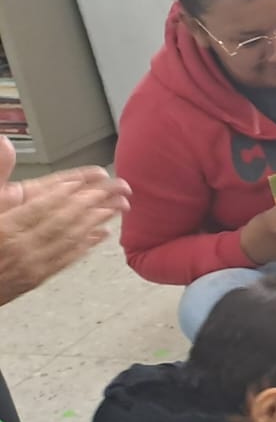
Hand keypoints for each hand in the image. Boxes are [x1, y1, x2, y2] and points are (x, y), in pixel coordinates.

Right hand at [0, 140, 129, 306]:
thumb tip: (4, 142)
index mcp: (5, 228)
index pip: (44, 204)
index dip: (70, 190)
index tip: (90, 179)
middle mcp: (21, 247)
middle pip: (65, 219)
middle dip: (95, 202)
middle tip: (118, 188)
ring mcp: (30, 265)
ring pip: (69, 239)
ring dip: (96, 221)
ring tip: (116, 207)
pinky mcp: (34, 279)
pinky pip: (65, 260)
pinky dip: (85, 245)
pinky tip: (100, 235)